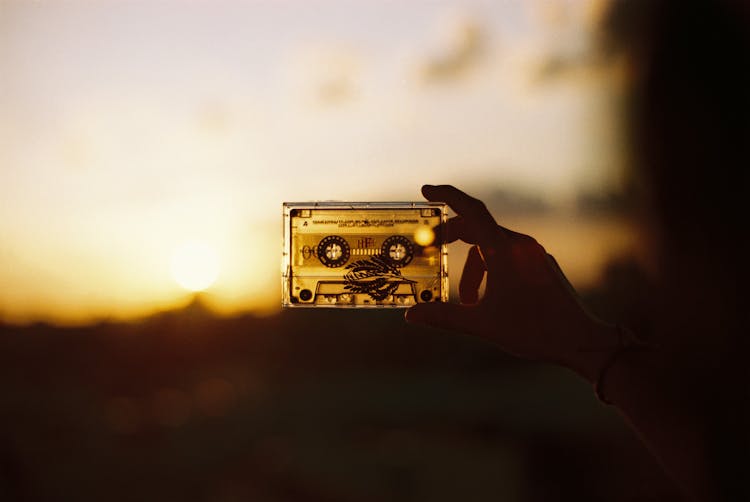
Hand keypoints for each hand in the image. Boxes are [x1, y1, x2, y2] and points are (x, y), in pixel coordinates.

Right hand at [406, 185, 617, 381]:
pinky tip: (488, 299)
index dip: (447, 196)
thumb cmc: (536, 331)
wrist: (583, 341)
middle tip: (431, 250)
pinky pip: (507, 257)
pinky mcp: (541, 265)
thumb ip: (444, 317)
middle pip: (477, 229)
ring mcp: (533, 254)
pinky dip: (490, 270)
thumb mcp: (483, 325)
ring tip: (468, 301)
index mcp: (505, 252)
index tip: (426, 191)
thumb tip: (411, 315)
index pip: (471, 211)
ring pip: (491, 248)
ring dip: (472, 268)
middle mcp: (520, 246)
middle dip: (452, 239)